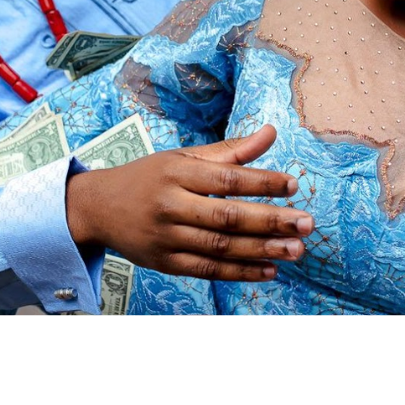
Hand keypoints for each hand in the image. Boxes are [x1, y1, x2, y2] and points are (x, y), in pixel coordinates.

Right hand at [66, 125, 312, 282]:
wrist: (98, 207)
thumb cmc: (149, 176)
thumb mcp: (183, 157)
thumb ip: (230, 151)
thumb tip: (271, 132)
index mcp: (177, 172)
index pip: (226, 178)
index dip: (261, 182)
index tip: (293, 185)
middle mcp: (171, 204)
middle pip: (227, 216)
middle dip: (270, 221)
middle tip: (306, 223)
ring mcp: (166, 237)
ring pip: (220, 247)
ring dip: (262, 250)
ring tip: (296, 250)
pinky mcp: (165, 263)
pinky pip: (208, 270)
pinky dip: (240, 272)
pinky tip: (269, 269)